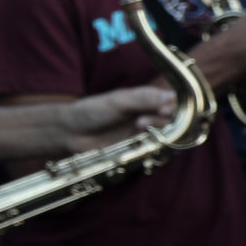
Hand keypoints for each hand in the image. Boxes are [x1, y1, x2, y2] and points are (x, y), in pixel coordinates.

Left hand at [50, 84, 174, 150]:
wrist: (70, 133)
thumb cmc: (91, 111)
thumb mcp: (117, 101)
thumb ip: (144, 98)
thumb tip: (171, 97)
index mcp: (147, 99)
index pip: (173, 101)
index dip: (175, 105)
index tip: (166, 108)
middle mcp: (149, 115)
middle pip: (175, 118)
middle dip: (168, 118)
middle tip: (153, 116)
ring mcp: (145, 133)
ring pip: (167, 134)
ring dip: (159, 130)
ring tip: (139, 124)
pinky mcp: (138, 149)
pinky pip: (155, 148)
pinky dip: (153, 146)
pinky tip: (141, 140)